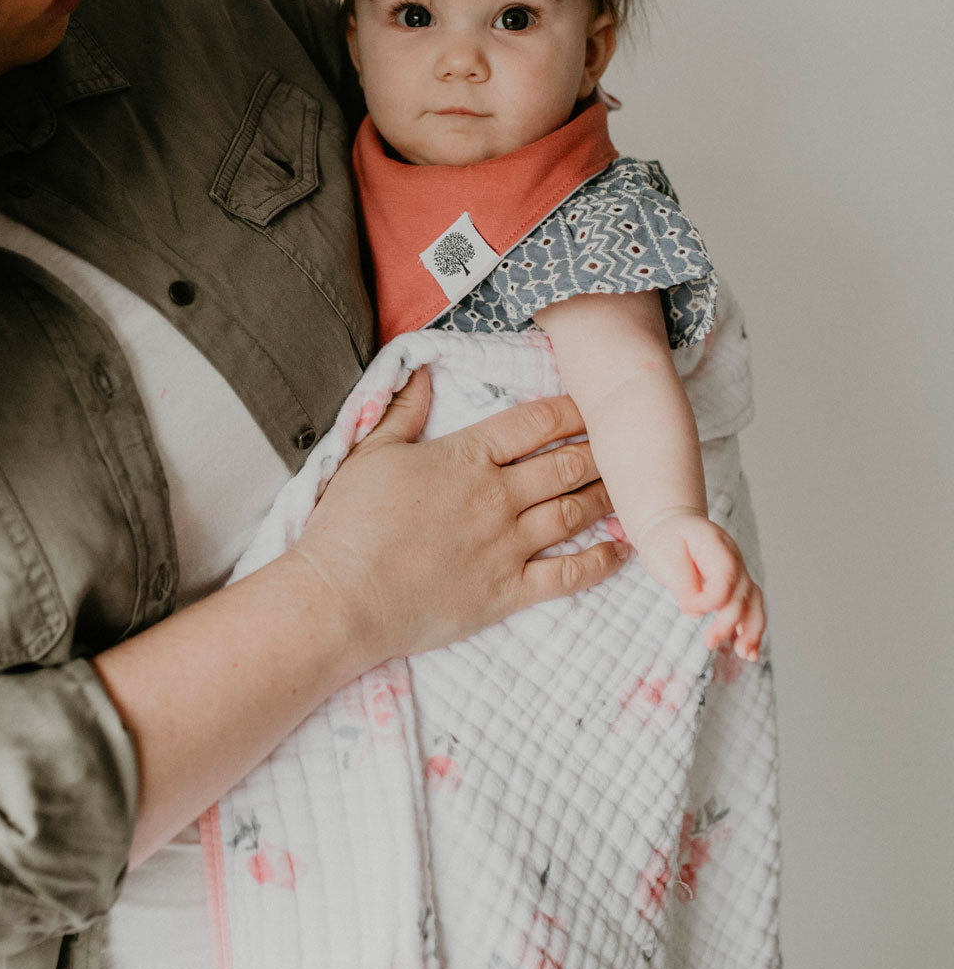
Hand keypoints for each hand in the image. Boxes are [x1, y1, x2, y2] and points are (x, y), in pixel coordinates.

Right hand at [290, 367, 625, 667]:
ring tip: (626, 489)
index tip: (591, 404)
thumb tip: (421, 372)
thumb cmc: (349, 524)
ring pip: (574, 512)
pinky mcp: (507, 592)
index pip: (534, 423)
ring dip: (605, 498)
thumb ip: (403, 411)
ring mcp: (507, 546)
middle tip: (621, 446)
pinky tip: (620, 551)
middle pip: (566, 465)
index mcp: (466, 457)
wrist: (342, 597)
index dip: (570, 410)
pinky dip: (600, 561)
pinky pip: (568, 574)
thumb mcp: (371, 454)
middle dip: (599, 452)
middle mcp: (497, 497)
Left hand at [636, 511, 765, 660]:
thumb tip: (694, 611)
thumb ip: (680, 582)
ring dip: (752, 630)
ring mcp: (739, 572)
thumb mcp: (662, 554)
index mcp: (715, 544)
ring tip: (745, 654)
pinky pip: (750, 608)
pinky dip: (751, 629)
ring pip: (754, 602)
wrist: (671, 527)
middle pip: (741, 592)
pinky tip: (748, 651)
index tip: (690, 609)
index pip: (725, 574)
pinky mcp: (737, 587)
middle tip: (709, 642)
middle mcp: (734, 558)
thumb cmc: (665, 540)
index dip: (712, 598)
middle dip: (729, 621)